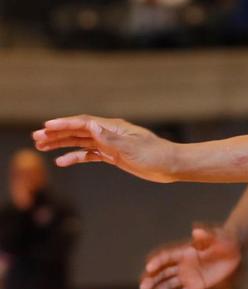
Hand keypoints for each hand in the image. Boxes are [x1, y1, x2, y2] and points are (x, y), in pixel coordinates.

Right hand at [33, 116, 178, 182]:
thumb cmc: (156, 155)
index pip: (84, 122)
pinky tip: (61, 161)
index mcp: (114, 127)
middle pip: (78, 130)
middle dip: (57, 133)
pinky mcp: (113, 155)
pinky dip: (75, 157)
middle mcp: (110, 133)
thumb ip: (111, 139)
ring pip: (80, 142)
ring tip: (41, 147)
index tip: (46, 126)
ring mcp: (110, 144)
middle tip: (36, 138)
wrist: (171, 165)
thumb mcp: (133, 148)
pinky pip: (89, 154)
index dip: (64, 123)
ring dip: (61, 143)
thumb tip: (91, 126)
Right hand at [140, 226, 241, 288]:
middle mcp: (181, 265)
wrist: (233, 252)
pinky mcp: (194, 287)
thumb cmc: (225, 240)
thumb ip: (207, 234)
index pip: (166, 257)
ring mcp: (186, 276)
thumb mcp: (218, 236)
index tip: (149, 268)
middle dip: (152, 280)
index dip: (157, 261)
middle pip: (162, 273)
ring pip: (167, 285)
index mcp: (184, 251)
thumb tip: (196, 229)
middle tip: (143, 288)